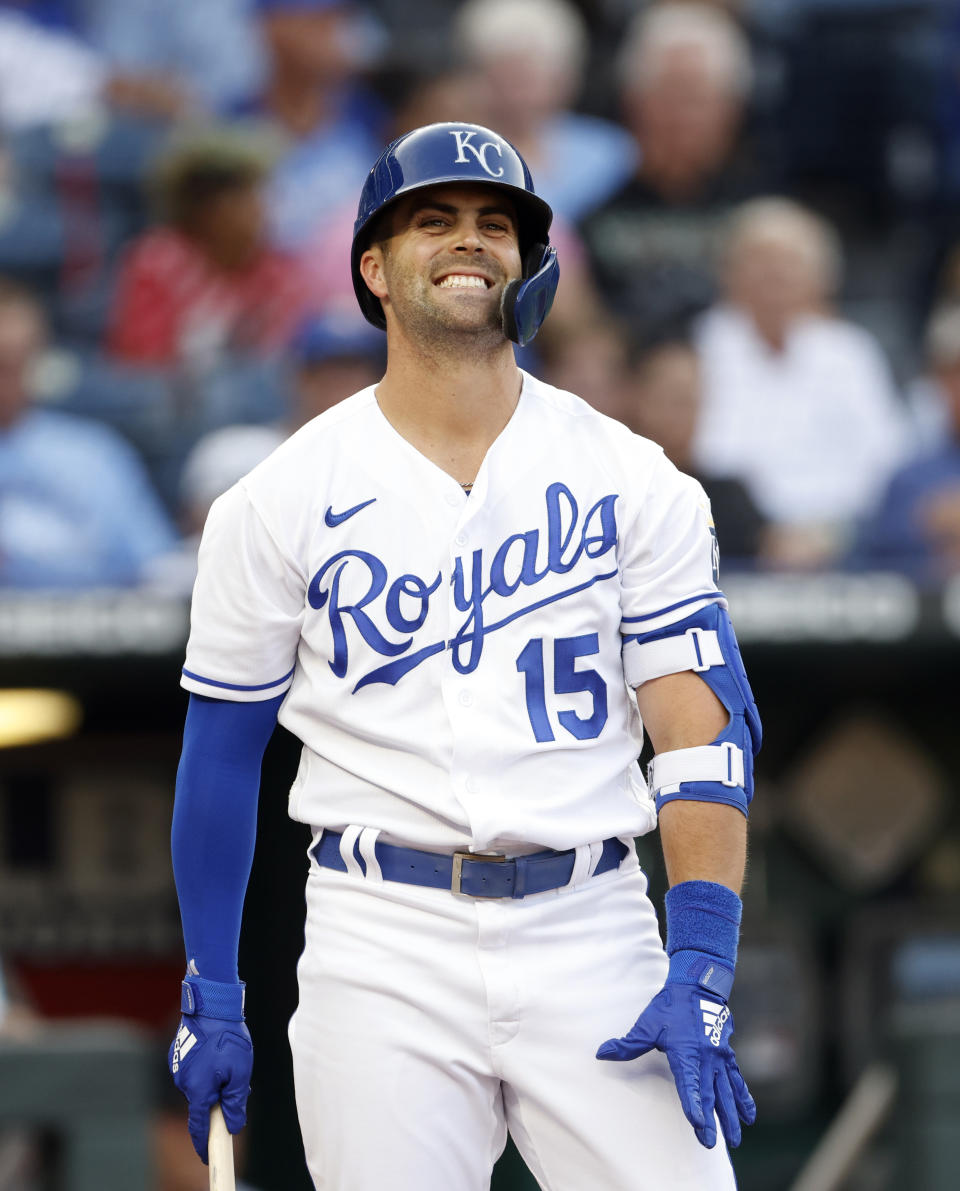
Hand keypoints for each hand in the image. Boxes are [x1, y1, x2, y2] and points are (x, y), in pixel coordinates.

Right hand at [169, 1012, 252, 1162]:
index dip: (204, 1144)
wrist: (212, 1004)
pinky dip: (206, 1070)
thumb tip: (233, 1125)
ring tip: (229, 1060)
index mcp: (198, 1089)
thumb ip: (235, 1102)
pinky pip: (194, 1072)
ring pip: (199, 1087)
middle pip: (202, 1104)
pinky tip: (217, 1052)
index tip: (209, 1157)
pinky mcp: (178, 1057)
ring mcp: (178, 1069)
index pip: (199, 1127)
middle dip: (218, 1101)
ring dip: (213, 1083)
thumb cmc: (228, 1036)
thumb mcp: (240, 1072)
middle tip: (236, 1084)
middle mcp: (183, 1082)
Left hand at [596, 960, 754, 1148]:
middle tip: (710, 1143)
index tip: (698, 1124)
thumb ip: (628, 1044)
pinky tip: (748, 1115)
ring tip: (736, 1139)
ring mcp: (719, 1057)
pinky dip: (743, 1098)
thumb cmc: (671, 1006)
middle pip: (709, 1093)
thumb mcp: (648, 1024)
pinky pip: (737, 1080)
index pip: (689, 1084)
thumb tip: (602, 1053)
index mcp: (686, 1052)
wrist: (698, 985)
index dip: (693, 1104)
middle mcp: (706, 1058)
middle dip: (712, 1120)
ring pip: (726, 1091)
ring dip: (731, 1115)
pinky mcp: (726, 1055)